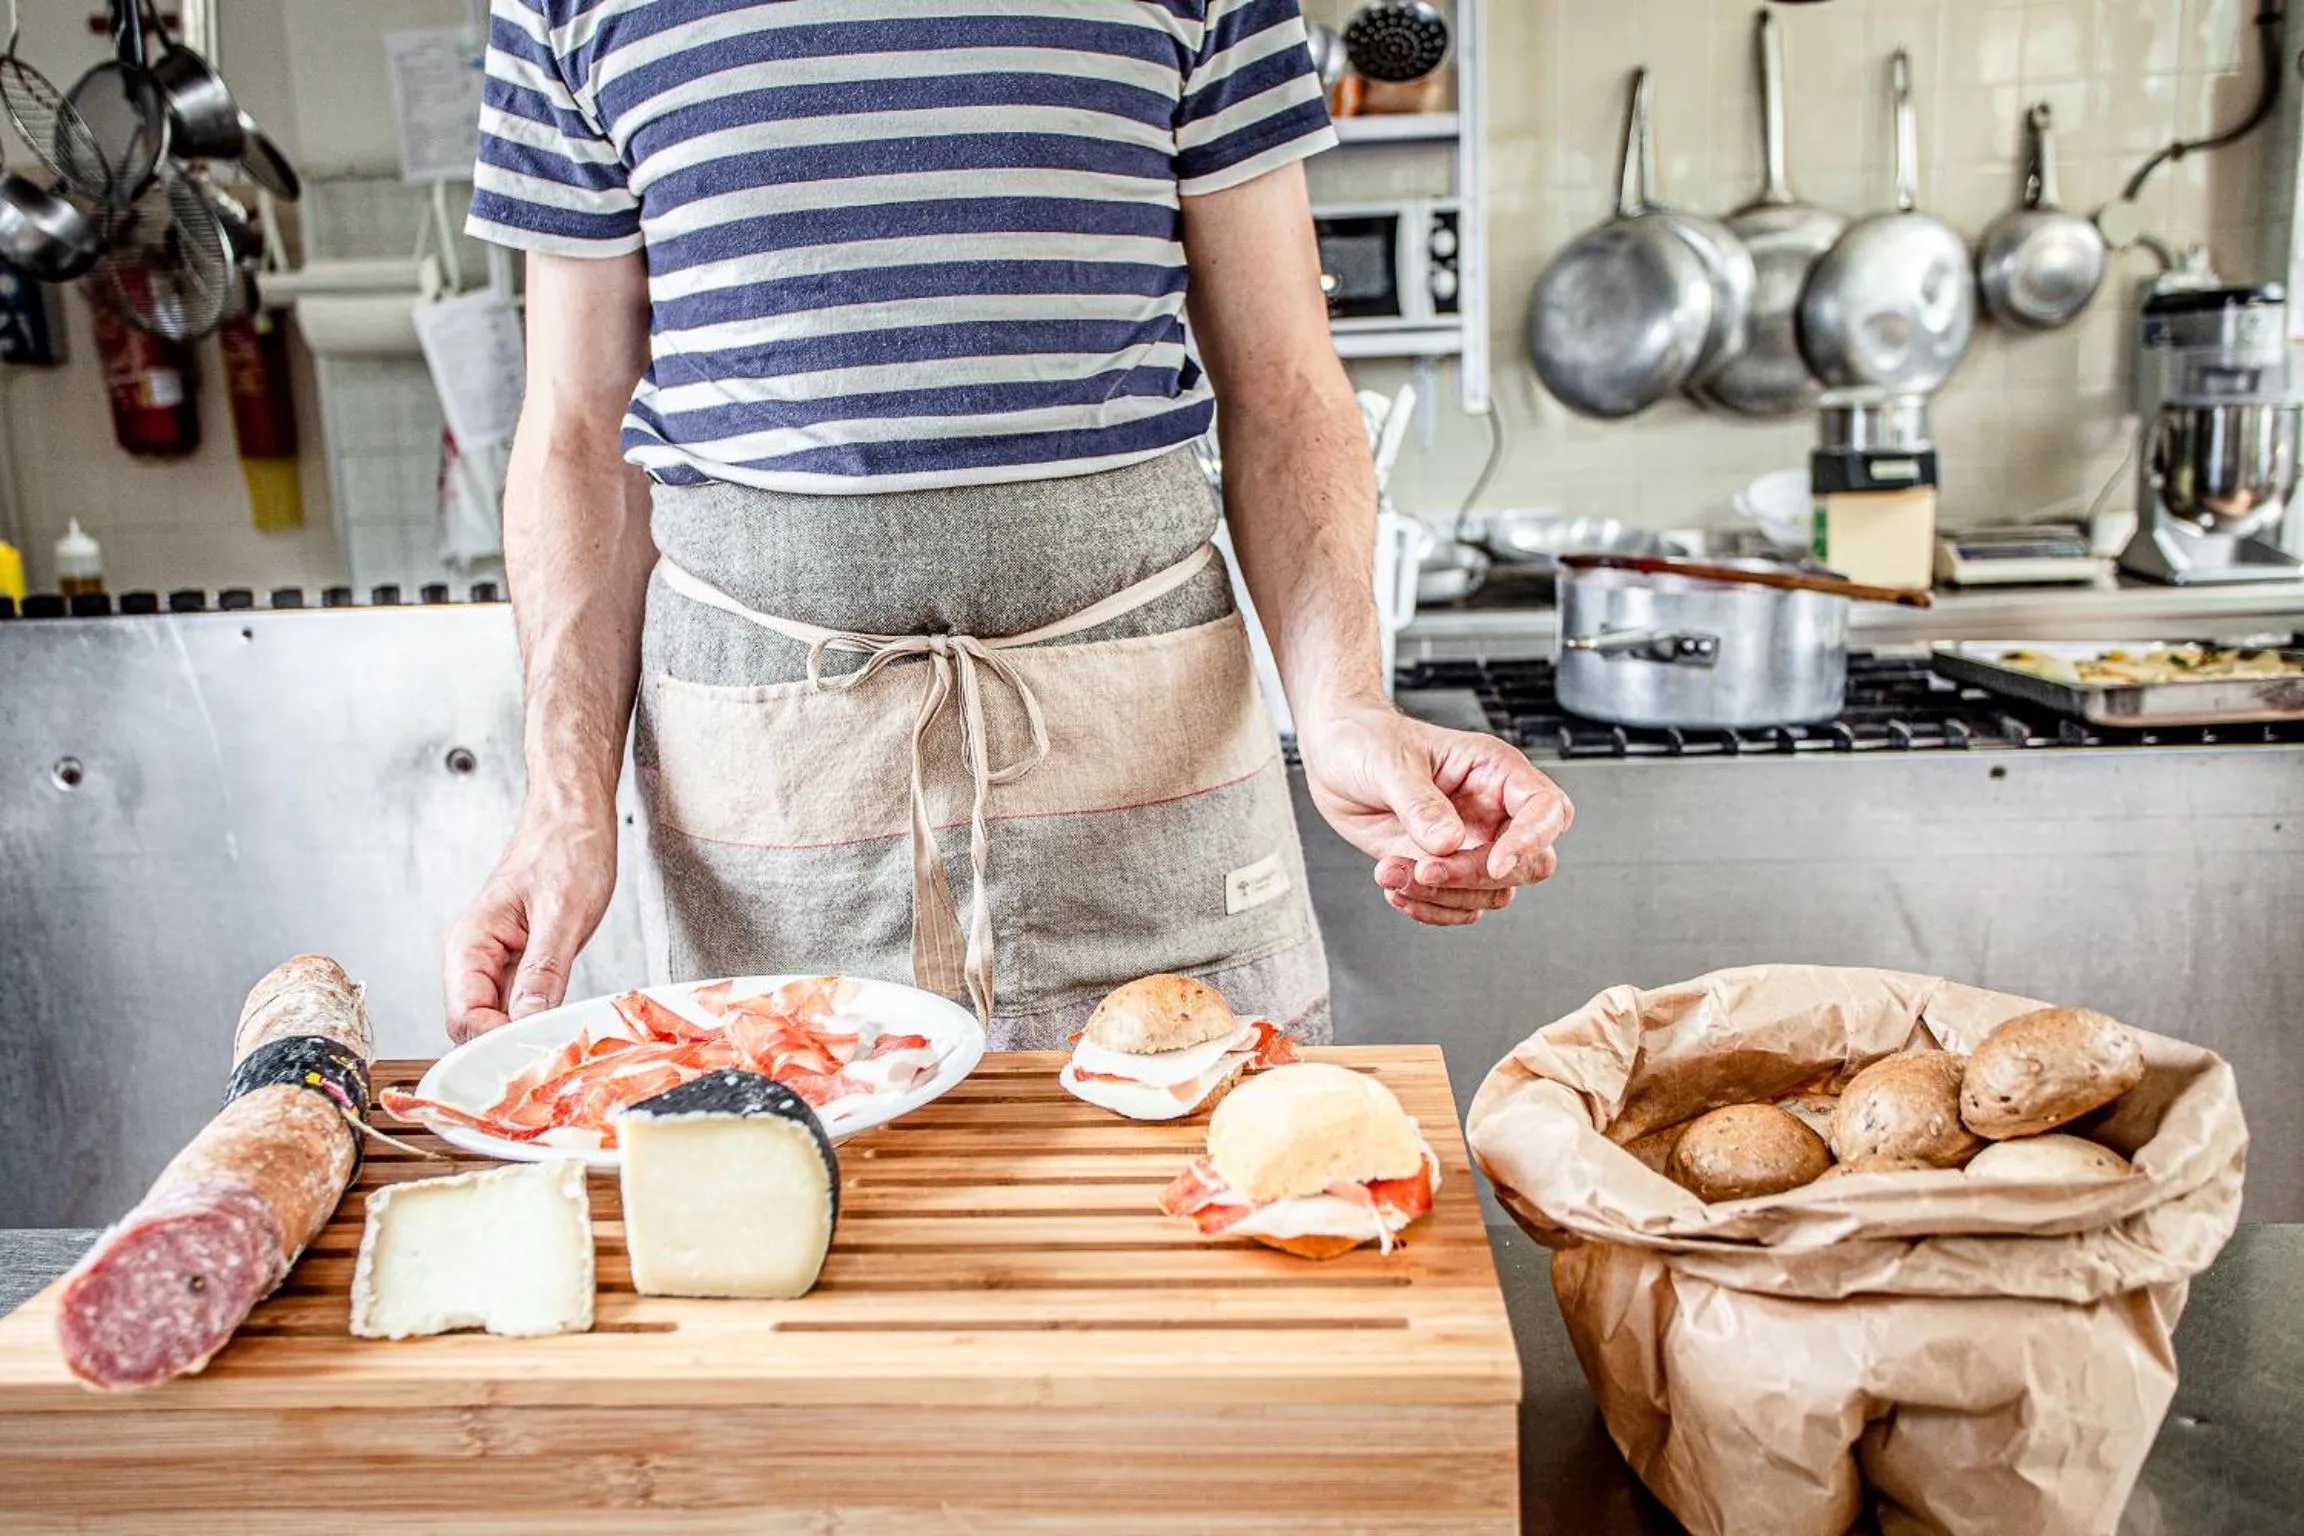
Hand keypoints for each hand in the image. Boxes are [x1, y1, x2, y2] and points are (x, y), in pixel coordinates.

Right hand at [441, 805, 618, 1042]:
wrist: (575, 817)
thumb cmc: (567, 849)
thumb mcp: (564, 913)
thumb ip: (543, 970)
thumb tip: (527, 1021)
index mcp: (469, 943)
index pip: (464, 1017)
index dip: (496, 1041)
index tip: (536, 1049)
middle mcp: (473, 956)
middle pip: (474, 1026)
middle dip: (506, 1043)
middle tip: (553, 1052)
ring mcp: (495, 960)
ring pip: (496, 1017)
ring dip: (523, 1032)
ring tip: (562, 1038)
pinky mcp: (518, 960)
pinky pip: (518, 1002)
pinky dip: (537, 1015)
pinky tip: (563, 1018)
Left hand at [1297, 703, 1571, 926]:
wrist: (1333, 755)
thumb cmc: (1367, 738)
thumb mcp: (1389, 763)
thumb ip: (1420, 803)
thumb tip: (1448, 841)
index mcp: (1494, 771)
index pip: (1546, 808)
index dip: (1532, 840)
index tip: (1497, 864)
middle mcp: (1492, 810)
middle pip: (1529, 862)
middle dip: (1476, 877)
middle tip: (1425, 869)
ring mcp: (1471, 843)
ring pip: (1493, 892)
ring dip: (1444, 895)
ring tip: (1392, 872)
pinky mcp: (1444, 867)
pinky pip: (1459, 905)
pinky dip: (1428, 907)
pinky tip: (1394, 884)